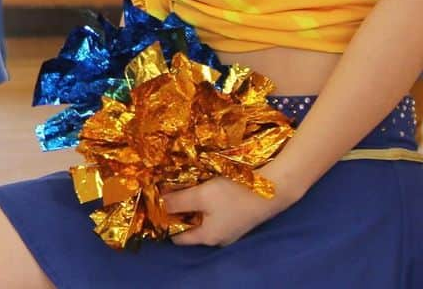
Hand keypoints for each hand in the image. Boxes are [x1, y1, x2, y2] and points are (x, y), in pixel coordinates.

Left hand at [164, 174, 293, 247]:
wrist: (273, 190)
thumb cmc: (234, 194)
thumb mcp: (201, 195)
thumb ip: (178, 201)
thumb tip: (158, 203)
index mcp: (207, 237)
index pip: (178, 236)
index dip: (163, 221)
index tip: (152, 204)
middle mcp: (217, 238)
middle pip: (189, 226)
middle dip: (176, 210)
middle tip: (162, 191)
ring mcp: (229, 229)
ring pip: (201, 218)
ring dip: (190, 204)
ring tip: (177, 186)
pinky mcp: (236, 217)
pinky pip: (212, 213)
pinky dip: (203, 203)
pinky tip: (199, 187)